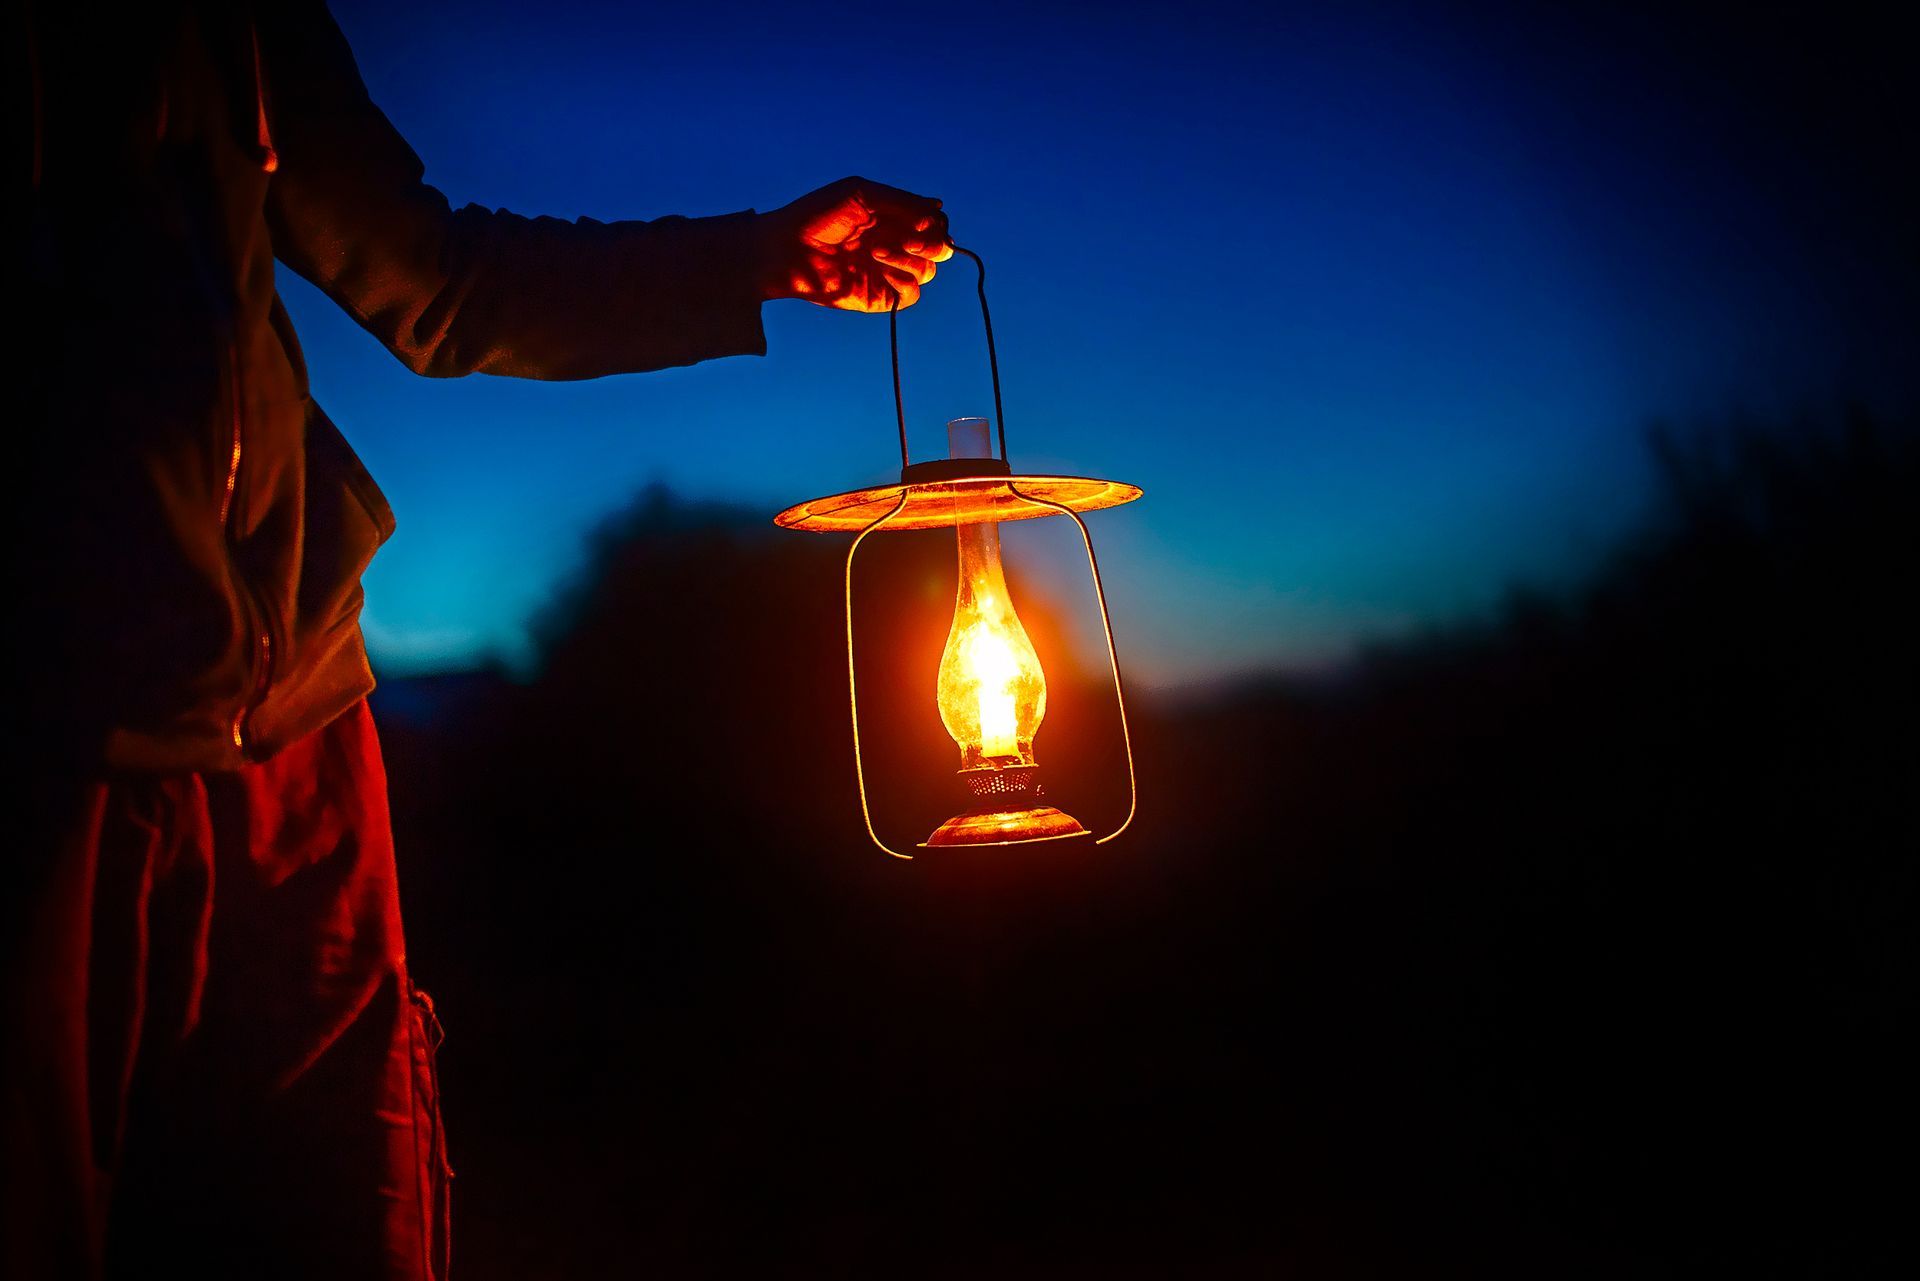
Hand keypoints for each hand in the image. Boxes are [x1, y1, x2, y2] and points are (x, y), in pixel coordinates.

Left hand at [757, 176, 952, 311]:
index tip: (922, 219)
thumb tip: (939, 208)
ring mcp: (889, 272)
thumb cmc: (818, 214)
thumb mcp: (861, 194)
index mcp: (893, 219)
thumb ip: (902, 202)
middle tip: (909, 239)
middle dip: (933, 243)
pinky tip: (879, 266)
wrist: (787, 248)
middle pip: (939, 249)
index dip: (935, 222)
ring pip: (928, 272)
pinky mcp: (880, 296)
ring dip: (910, 259)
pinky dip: (904, 281)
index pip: (934, 223)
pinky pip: (911, 295)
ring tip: (877, 250)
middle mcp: (896, 246)